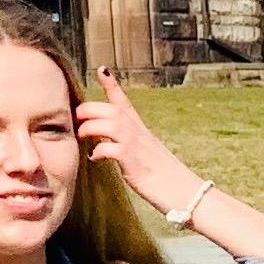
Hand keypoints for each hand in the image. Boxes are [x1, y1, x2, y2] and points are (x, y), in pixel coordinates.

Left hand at [76, 70, 202, 217]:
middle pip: (111, 109)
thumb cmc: (165, 177)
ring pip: (109, 123)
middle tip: (76, 119)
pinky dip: (98, 152)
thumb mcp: (146, 154)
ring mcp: (137, 147)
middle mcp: (139, 133)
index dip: (112, 85)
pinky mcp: (134, 163)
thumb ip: (129, 145)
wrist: (187, 194)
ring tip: (82, 137)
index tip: (102, 70)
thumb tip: (110, 146)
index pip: (124, 102)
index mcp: (140, 130)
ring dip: (90, 127)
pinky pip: (110, 149)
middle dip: (89, 109)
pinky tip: (94, 159)